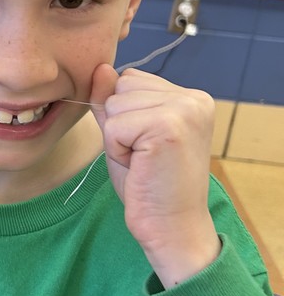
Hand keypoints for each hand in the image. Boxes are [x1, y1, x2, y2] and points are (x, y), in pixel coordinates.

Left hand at [90, 64, 220, 285]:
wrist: (170, 227)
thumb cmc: (148, 185)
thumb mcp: (125, 135)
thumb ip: (112, 101)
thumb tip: (100, 67)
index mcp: (190, 97)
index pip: (130, 79)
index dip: (124, 115)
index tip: (146, 146)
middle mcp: (194, 98)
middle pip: (122, 85)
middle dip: (120, 123)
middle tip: (143, 156)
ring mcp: (185, 110)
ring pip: (115, 103)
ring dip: (117, 137)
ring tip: (142, 160)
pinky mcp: (169, 126)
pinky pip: (114, 125)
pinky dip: (116, 149)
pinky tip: (139, 166)